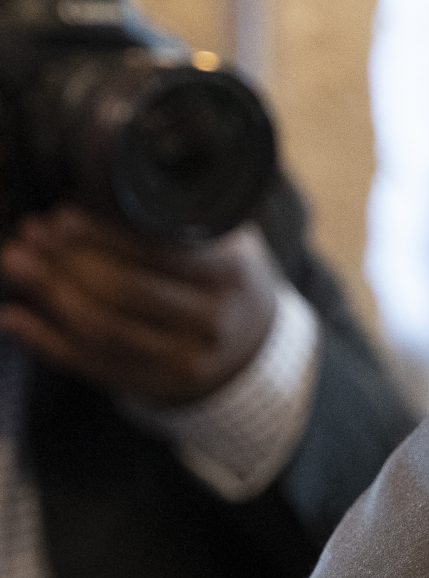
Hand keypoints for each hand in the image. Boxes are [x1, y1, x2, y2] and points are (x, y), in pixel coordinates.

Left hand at [0, 206, 280, 405]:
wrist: (255, 342)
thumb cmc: (222, 278)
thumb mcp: (220, 240)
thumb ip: (173, 221)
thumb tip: (90, 190)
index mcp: (229, 274)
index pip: (154, 255)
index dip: (100, 237)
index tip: (61, 219)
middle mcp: (213, 322)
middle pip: (124, 293)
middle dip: (65, 263)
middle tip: (27, 239)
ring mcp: (188, 361)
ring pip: (104, 331)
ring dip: (49, 296)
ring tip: (16, 264)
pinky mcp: (161, 387)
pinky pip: (95, 367)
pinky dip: (47, 343)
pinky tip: (14, 319)